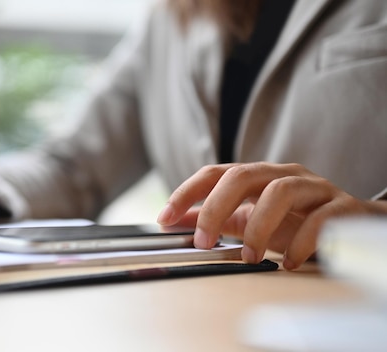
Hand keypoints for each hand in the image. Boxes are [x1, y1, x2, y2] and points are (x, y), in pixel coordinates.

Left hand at [157, 162, 386, 269]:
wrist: (348, 224)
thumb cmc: (293, 220)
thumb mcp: (247, 218)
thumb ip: (214, 218)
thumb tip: (172, 221)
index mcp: (257, 176)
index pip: (214, 173)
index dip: (186, 192)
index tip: (164, 218)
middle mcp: (282, 174)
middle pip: (242, 175)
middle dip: (215, 208)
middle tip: (203, 242)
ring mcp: (313, 187)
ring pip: (280, 191)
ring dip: (258, 228)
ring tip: (249, 257)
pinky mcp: (341, 206)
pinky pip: (320, 219)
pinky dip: (300, 243)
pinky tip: (288, 263)